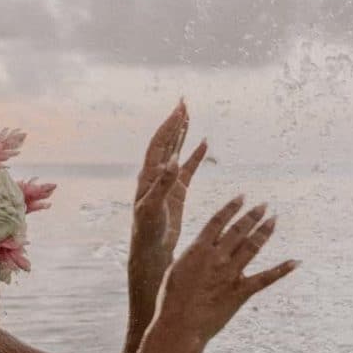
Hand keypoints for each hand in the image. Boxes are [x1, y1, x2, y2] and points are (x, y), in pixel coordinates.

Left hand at [131, 100, 206, 268]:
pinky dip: (195, 155)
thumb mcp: (154, 207)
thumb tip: (173, 160)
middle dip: (175, 122)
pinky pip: (189, 168)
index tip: (180, 109)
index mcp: (148, 175)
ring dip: (182, 134)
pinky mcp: (178, 191)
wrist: (151, 249)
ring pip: (176, 151)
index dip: (169, 126)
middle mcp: (156, 174)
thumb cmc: (148, 230)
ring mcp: (168, 181)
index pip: (160, 144)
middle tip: (184, 103)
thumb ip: (163, 184)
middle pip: (167, 142)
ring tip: (189, 115)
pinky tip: (204, 143)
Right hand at [156, 196, 297, 341]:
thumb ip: (193, 256)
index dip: (232, 207)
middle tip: (264, 205)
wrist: (179, 324)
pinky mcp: (241, 291)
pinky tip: (295, 261)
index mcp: (198, 249)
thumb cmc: (171, 300)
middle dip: (253, 215)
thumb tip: (203, 247)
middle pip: (239, 230)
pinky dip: (282, 269)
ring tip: (274, 219)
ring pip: (252, 246)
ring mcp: (230, 273)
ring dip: (264, 231)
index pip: (218, 221)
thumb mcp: (177, 269)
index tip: (242, 197)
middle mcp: (217, 257)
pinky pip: (266, 278)